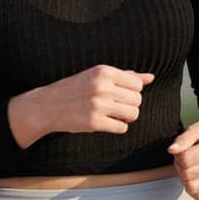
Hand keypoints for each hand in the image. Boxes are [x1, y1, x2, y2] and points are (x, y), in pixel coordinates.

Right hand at [7, 65, 154, 148]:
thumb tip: (150, 77)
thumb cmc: (76, 88)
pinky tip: (105, 122)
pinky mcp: (94, 122)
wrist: (48, 105)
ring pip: (133, 114)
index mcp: (104, 71)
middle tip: (115, 106)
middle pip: (137, 100)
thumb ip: (125, 76)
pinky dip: (117, 127)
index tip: (119, 94)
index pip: (138, 85)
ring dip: (125, 117)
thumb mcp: (98, 76)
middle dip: (129, 105)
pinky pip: (122, 128)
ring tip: (112, 114)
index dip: (131, 92)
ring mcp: (98, 105)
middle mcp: (102, 86)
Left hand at [168, 115, 198, 199]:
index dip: (178, 156)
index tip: (181, 151)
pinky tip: (194, 177)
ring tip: (189, 168)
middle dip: (179, 167)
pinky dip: (192, 189)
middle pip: (187, 175)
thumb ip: (182, 139)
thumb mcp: (195, 129)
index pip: (186, 160)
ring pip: (192, 188)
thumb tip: (172, 150)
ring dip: (184, 179)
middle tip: (184, 159)